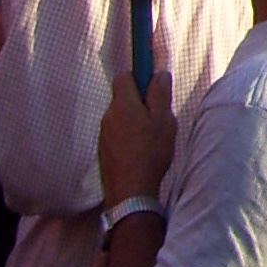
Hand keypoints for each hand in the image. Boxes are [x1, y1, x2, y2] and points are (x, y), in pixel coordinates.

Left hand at [97, 69, 177, 203]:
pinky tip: (140, 150)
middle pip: (123, 96)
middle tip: (157, 114)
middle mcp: (109, 116)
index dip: (138, 73)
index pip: (124, 75)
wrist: (130, 193)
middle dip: (139, 99)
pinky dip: (127, 136)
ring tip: (150, 137)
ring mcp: (103, 135)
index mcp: (123, 104)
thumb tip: (159, 73)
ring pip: (120, 116)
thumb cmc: (150, 154)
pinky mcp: (103, 151)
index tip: (149, 74)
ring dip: (133, 120)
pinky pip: (116, 134)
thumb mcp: (164, 120)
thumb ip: (160, 93)